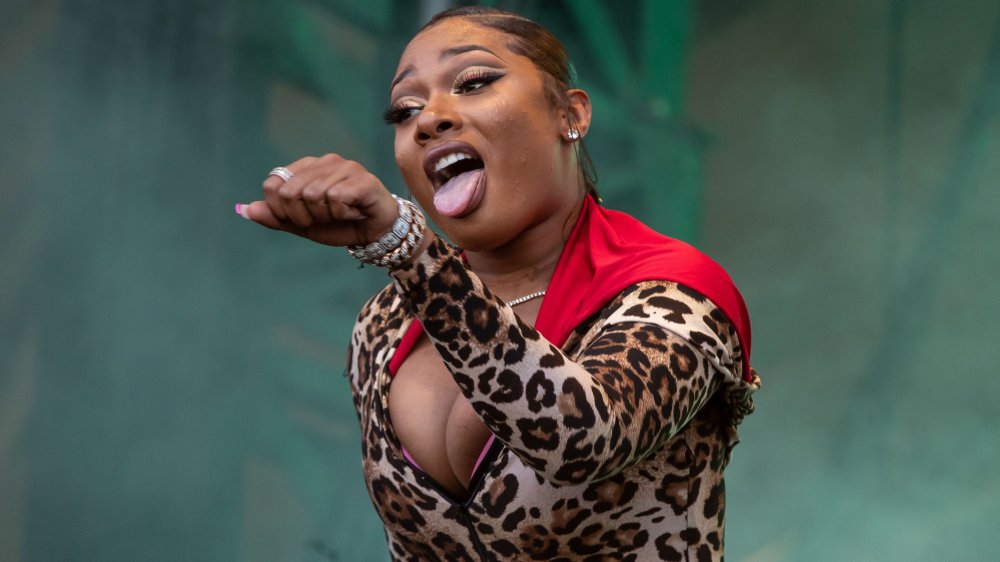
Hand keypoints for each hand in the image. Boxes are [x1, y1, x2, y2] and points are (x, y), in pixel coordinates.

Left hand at [237, 154, 398, 246]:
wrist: (376, 234)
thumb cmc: (341, 225)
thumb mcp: (303, 225)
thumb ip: (276, 217)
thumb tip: (245, 210)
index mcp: (307, 168)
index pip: (273, 185)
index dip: (281, 210)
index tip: (300, 220)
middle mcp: (325, 161)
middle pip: (290, 192)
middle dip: (302, 217)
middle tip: (323, 219)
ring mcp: (345, 167)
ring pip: (313, 195)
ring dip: (324, 216)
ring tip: (341, 215)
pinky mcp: (362, 179)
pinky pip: (336, 198)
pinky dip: (342, 214)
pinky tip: (353, 213)